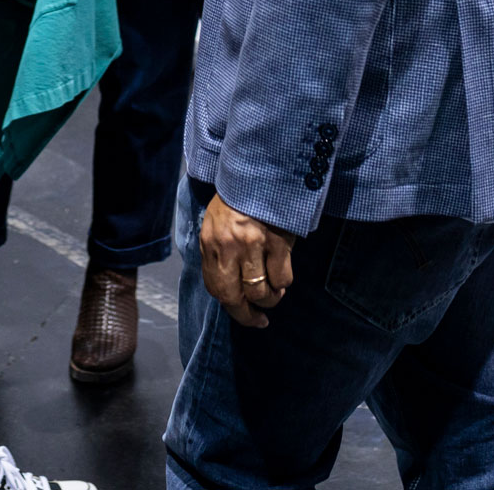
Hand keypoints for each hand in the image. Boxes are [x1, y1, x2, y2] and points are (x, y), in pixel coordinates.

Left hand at [200, 195, 296, 327]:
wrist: (260, 173)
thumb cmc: (236, 201)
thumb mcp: (215, 224)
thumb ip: (216, 254)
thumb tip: (225, 287)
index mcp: (210, 242)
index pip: (215, 288)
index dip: (229, 306)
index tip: (242, 312)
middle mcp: (229, 246)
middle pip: (234, 297)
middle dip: (247, 316)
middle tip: (259, 320)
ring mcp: (254, 245)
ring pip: (261, 292)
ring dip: (269, 300)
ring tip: (273, 293)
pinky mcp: (279, 241)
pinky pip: (282, 278)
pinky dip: (283, 283)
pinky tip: (282, 277)